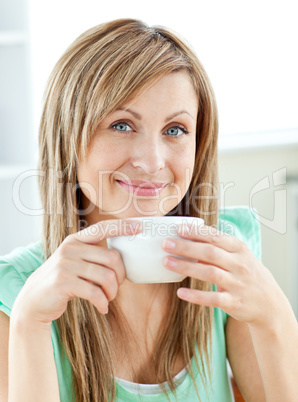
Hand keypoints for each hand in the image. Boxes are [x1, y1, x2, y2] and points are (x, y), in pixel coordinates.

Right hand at [10, 219, 141, 325]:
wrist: (33, 300)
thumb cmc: (62, 280)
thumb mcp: (74, 261)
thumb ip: (92, 256)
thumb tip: (121, 259)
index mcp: (75, 240)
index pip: (102, 228)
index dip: (122, 226)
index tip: (139, 227)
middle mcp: (70, 248)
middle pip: (112, 258)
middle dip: (121, 276)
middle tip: (117, 287)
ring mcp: (65, 265)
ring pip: (106, 276)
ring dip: (112, 292)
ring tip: (108, 298)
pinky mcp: (63, 282)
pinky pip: (95, 293)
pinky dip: (103, 303)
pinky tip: (102, 308)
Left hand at [161, 224, 285, 326]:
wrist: (270, 304)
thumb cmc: (248, 275)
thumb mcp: (238, 257)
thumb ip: (217, 248)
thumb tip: (188, 239)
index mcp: (239, 249)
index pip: (216, 237)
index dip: (196, 232)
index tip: (178, 228)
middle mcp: (240, 265)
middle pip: (210, 252)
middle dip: (186, 247)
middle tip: (166, 244)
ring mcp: (237, 284)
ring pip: (209, 273)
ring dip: (186, 267)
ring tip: (167, 262)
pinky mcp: (234, 303)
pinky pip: (212, 299)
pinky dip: (196, 296)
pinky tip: (180, 292)